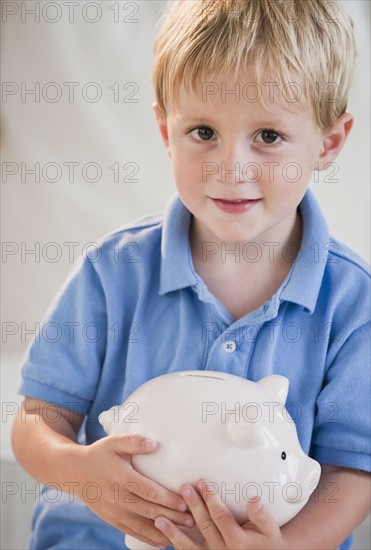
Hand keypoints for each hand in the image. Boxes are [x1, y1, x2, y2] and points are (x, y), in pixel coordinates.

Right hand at [75, 434, 194, 547]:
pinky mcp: (112, 520)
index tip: (184, 501)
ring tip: (183, 532)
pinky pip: (132, 532)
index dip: (167, 499)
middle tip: (192, 519)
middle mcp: (118, 498)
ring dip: (164, 531)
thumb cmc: (99, 454)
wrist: (75, 473)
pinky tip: (163, 542)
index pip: (148, 492)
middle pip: (149, 511)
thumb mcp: (114, 442)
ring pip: (142, 526)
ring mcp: (114, 512)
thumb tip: (155, 444)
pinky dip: (148, 539)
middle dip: (172, 516)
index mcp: (121, 478)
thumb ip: (134, 441)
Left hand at [154, 480, 286, 548]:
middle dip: (193, 505)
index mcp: (237, 541)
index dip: (211, 498)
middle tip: (184, 488)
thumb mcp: (269, 528)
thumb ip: (261, 514)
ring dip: (173, 532)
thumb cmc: (267, 541)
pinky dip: (174, 545)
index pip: (220, 516)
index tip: (203, 482)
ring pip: (190, 546)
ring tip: (160, 518)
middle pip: (204, 525)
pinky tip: (162, 536)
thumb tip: (254, 499)